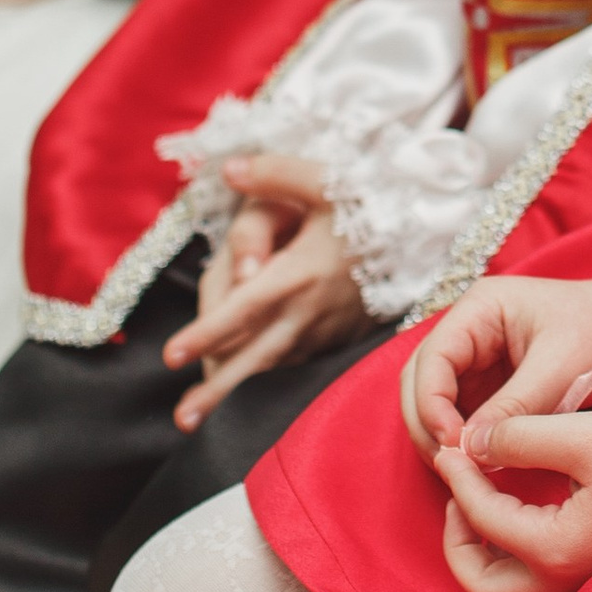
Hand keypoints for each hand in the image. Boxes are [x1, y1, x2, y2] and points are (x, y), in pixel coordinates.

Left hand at [162, 155, 369, 429]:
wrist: (419, 238)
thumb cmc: (365, 207)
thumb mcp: (324, 181)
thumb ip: (274, 174)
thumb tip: (229, 170)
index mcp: (299, 274)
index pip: (244, 308)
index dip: (206, 332)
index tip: (171, 355)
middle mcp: (307, 311)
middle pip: (253, 358)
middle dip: (217, 391)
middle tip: (182, 421)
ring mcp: (320, 331)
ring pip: (270, 367)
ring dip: (236, 391)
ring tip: (201, 415)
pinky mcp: (330, 340)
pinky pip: (289, 362)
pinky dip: (263, 376)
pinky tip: (243, 386)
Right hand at [400, 271, 591, 459]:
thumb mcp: (561, 370)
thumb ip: (513, 408)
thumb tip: (466, 450)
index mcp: (481, 308)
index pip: (430, 360)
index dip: (431, 406)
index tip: (454, 446)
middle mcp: (472, 329)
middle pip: (421, 381)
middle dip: (428, 425)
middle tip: (453, 468)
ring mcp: (480, 358)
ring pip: (436, 402)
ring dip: (443, 437)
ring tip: (465, 473)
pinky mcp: (494, 384)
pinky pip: (463, 415)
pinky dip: (464, 440)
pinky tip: (480, 467)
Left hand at [431, 410, 591, 591]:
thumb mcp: (584, 437)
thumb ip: (521, 437)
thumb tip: (470, 443)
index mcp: (554, 552)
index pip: (482, 519)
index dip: (459, 478)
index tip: (452, 445)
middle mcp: (562, 585)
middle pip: (480, 584)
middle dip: (457, 537)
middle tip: (459, 488)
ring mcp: (580, 591)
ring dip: (482, 551)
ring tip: (483, 500)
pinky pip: (533, 584)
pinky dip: (511, 556)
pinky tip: (521, 513)